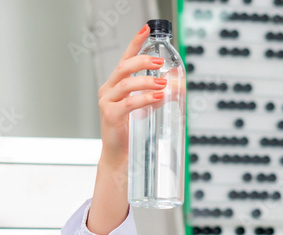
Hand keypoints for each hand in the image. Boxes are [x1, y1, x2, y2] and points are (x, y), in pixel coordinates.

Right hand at [96, 24, 168, 163]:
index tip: (146, 30)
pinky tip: (157, 98)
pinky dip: (144, 99)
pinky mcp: (110, 116)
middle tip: (160, 61)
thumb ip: (156, 93)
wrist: (119, 156)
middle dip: (143, 61)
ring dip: (147, 81)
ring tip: (163, 84)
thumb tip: (175, 83)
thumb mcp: (144, 107)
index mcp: (115, 85)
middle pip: (124, 68)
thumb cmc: (129, 132)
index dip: (135, 43)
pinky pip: (128, 103)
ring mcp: (107, 102)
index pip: (125, 59)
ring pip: (127, 84)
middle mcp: (108, 90)